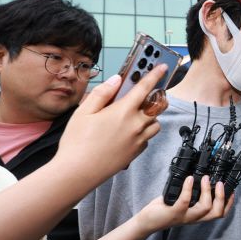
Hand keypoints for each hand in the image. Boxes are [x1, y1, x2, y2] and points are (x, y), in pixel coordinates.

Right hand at [56, 65, 167, 186]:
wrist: (78, 172)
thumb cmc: (77, 142)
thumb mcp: (84, 111)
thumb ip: (102, 93)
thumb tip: (116, 80)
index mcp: (123, 111)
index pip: (145, 88)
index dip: (155, 75)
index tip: (163, 68)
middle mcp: (136, 125)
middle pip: (157, 106)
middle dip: (156, 97)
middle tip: (149, 92)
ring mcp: (139, 140)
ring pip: (155, 123)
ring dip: (151, 115)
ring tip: (136, 113)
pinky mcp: (137, 152)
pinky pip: (148, 137)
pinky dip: (144, 131)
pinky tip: (130, 131)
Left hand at [135, 176, 232, 235]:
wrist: (147, 222)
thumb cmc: (165, 210)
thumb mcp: (183, 203)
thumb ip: (192, 195)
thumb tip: (200, 177)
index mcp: (198, 216)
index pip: (219, 214)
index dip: (228, 204)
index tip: (231, 191)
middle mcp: (194, 218)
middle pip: (216, 213)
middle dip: (221, 198)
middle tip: (220, 183)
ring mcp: (185, 216)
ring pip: (204, 208)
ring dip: (207, 191)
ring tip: (205, 178)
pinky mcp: (174, 213)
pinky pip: (185, 201)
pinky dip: (188, 189)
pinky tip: (189, 179)